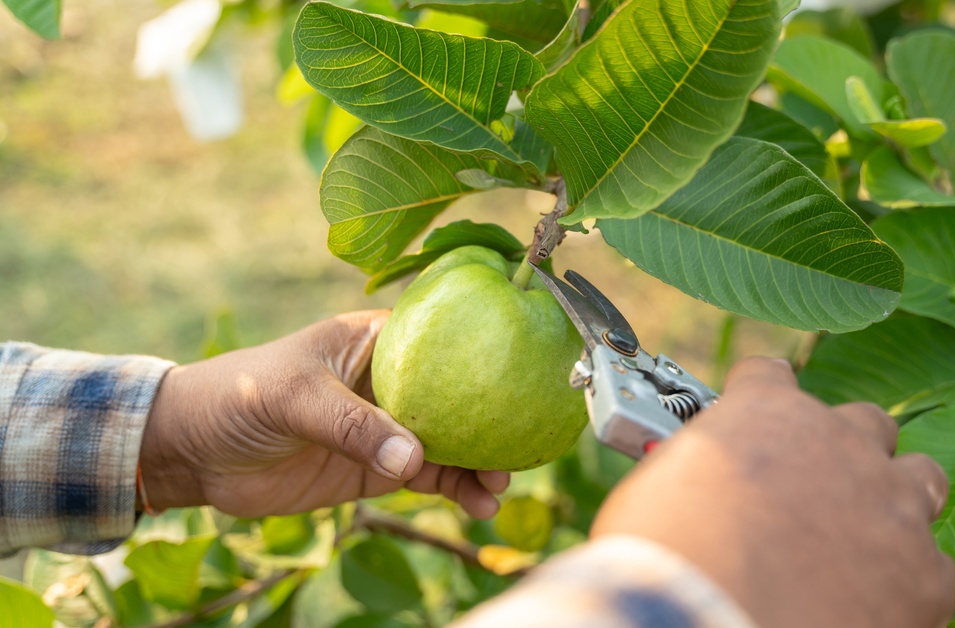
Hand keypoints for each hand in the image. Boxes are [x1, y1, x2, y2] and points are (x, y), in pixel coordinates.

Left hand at [139, 310, 508, 518]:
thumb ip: (351, 425)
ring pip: (452, 441)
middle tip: (518, 448)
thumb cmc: (237, 396)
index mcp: (377, 341)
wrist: (193, 451)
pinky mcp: (377, 467)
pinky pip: (430, 476)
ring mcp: (388, 426)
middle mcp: (393, 380)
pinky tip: (478, 505)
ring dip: (479, 463)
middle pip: (460, 396)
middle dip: (492, 420)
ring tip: (497, 488)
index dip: (488, 353)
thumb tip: (412, 459)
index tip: (526, 375)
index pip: (445, 339)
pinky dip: (456, 490)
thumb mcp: (293, 398)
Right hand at [592, 358, 954, 627]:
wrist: (708, 619)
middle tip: (816, 491)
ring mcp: (891, 503)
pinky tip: (874, 603)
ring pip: (919, 478)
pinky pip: (934, 566)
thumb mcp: (660, 488)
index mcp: (767, 412)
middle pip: (864, 422)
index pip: (772, 375)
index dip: (765, 398)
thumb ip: (700, 469)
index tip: (761, 421)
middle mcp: (840, 442)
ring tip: (865, 539)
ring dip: (895, 499)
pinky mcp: (926, 572)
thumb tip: (702, 486)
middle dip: (846, 450)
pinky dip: (909, 582)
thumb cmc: (665, 558)